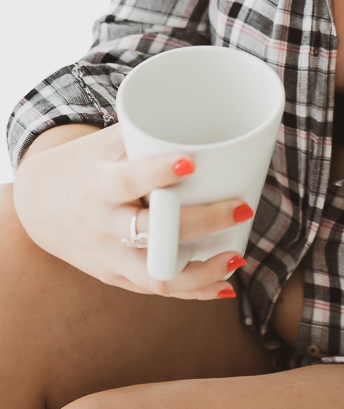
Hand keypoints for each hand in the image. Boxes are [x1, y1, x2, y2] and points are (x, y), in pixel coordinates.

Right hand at [13, 123, 248, 298]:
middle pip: (152, 232)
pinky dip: (192, 291)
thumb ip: (147, 134)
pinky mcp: (114, 276)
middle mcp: (102, 224)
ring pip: (156, 275)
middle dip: (201, 222)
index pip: (126, 181)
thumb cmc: (82, 164)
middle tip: (241, 207)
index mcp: (97, 184)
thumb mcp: (105, 143)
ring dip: (202, 271)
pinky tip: (223, 286)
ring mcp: (108, 256)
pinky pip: (155, 288)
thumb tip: (203, 116)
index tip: (190, 163)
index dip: (157, 173)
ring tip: (237, 256)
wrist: (36, 205)